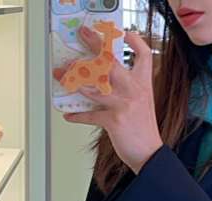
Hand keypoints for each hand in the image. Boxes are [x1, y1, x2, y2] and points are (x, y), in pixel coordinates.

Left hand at [54, 26, 163, 174]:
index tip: (124, 33)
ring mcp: (123, 105)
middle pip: (112, 62)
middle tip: (83, 36)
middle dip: (94, 45)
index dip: (135, 41)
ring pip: (94, 85)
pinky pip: (90, 115)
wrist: (150, 155)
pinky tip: (69, 115)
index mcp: (143, 85)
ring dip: (74, 80)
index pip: (144, 56)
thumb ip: (127, 89)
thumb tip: (103, 79)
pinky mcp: (114, 121)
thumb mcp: (142, 104)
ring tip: (62, 76)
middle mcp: (134, 91)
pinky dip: (77, 115)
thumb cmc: (144, 130)